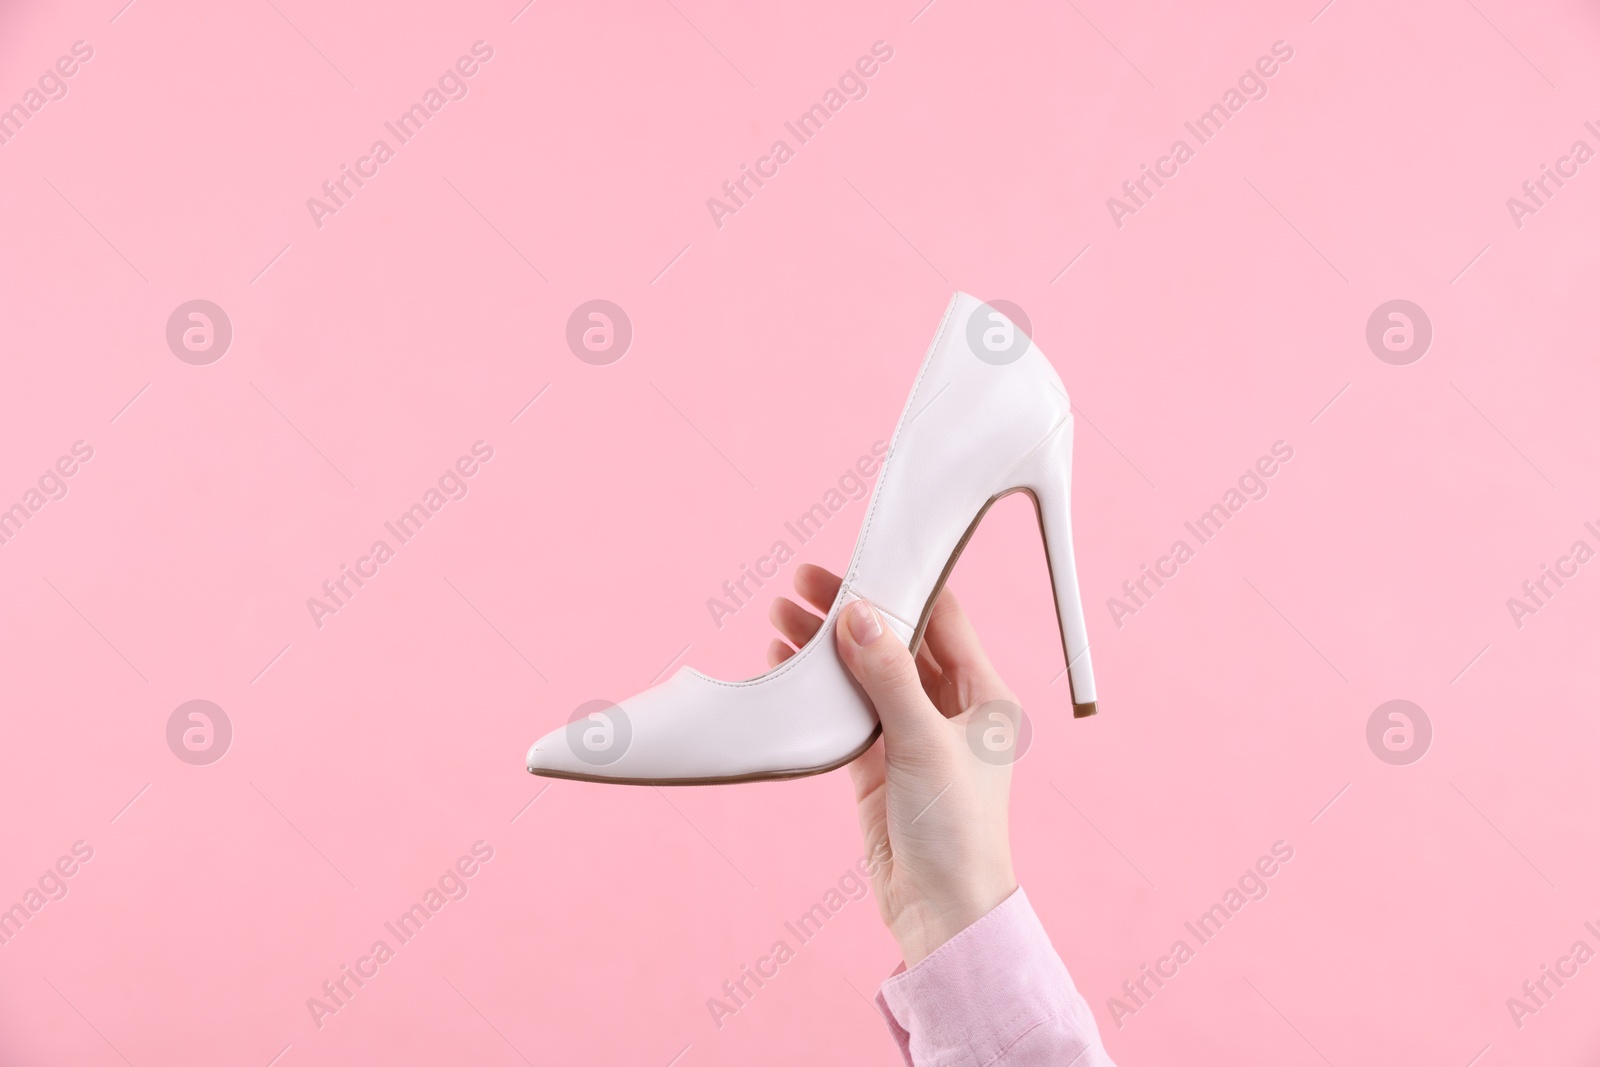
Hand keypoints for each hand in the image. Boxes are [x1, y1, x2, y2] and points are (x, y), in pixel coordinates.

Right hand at [767, 564, 1020, 966]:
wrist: (942, 911)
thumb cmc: (955, 829)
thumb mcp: (923, 740)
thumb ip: (888, 673)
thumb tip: (857, 612)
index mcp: (986, 694)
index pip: (942, 618)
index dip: (898, 584)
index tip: (854, 559)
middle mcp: (952, 708)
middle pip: (897, 640)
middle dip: (850, 610)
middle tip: (800, 584)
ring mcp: (913, 734)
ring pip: (866, 672)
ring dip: (827, 645)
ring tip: (780, 616)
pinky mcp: (880, 762)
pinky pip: (847, 709)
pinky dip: (820, 686)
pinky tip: (787, 663)